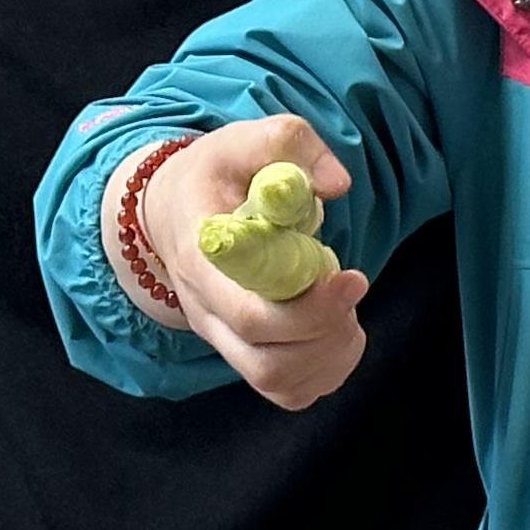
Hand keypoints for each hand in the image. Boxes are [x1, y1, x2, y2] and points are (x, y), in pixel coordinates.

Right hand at [137, 119, 370, 409]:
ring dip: (331, 351)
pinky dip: (328, 369)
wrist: (176, 209)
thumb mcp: (244, 139)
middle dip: (327, 330)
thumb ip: (289, 143)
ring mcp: (224, 341)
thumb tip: (336, 184)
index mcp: (202, 261)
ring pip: (278, 382)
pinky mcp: (246, 354)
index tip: (352, 277)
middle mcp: (206, 313)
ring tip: (344, 302)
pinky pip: (289, 391)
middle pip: (266, 362)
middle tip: (352, 283)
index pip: (249, 314)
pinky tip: (340, 327)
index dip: (309, 309)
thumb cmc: (216, 175)